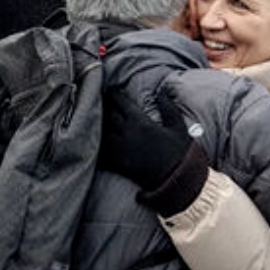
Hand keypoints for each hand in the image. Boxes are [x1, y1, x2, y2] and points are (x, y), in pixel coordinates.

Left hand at [100, 83, 207, 216]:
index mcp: (141, 122)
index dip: (113, 94)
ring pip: (100, 131)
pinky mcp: (117, 163)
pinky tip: (90, 140)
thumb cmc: (179, 153)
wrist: (175, 180)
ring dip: (95, 123)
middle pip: (106, 114)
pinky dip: (94, 145)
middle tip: (95, 99)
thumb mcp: (178, 127)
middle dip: (101, 105)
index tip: (109, 89)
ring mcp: (120, 149)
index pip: (121, 102)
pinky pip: (100, 151)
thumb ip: (168, 107)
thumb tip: (160, 92)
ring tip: (91, 116)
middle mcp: (127, 133)